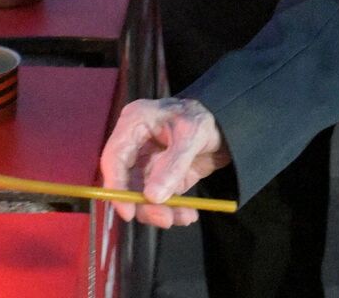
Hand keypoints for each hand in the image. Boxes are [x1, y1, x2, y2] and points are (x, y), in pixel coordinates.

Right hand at [100, 97, 230, 226]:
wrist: (225, 128)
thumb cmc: (203, 119)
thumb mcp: (192, 135)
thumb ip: (172, 165)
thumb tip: (152, 197)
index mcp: (134, 124)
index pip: (114, 158)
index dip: (116, 186)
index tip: (128, 212)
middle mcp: (134, 145)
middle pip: (126, 182)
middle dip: (143, 205)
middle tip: (165, 219)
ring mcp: (146, 164)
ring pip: (141, 196)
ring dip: (160, 212)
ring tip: (184, 216)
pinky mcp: (159, 178)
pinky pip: (159, 200)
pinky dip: (172, 211)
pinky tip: (187, 214)